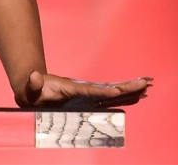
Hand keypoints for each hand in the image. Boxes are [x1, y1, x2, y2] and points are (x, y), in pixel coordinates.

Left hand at [15, 70, 150, 108]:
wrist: (33, 86)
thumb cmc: (31, 90)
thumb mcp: (29, 87)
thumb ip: (32, 83)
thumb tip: (34, 76)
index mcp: (73, 88)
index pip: (93, 91)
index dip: (106, 92)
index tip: (120, 90)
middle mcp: (84, 90)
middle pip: (109, 89)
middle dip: (128, 86)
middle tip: (147, 81)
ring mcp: (87, 95)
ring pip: (113, 94)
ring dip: (130, 91)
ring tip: (148, 87)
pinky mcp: (88, 100)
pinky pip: (110, 100)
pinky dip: (124, 98)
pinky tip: (136, 97)